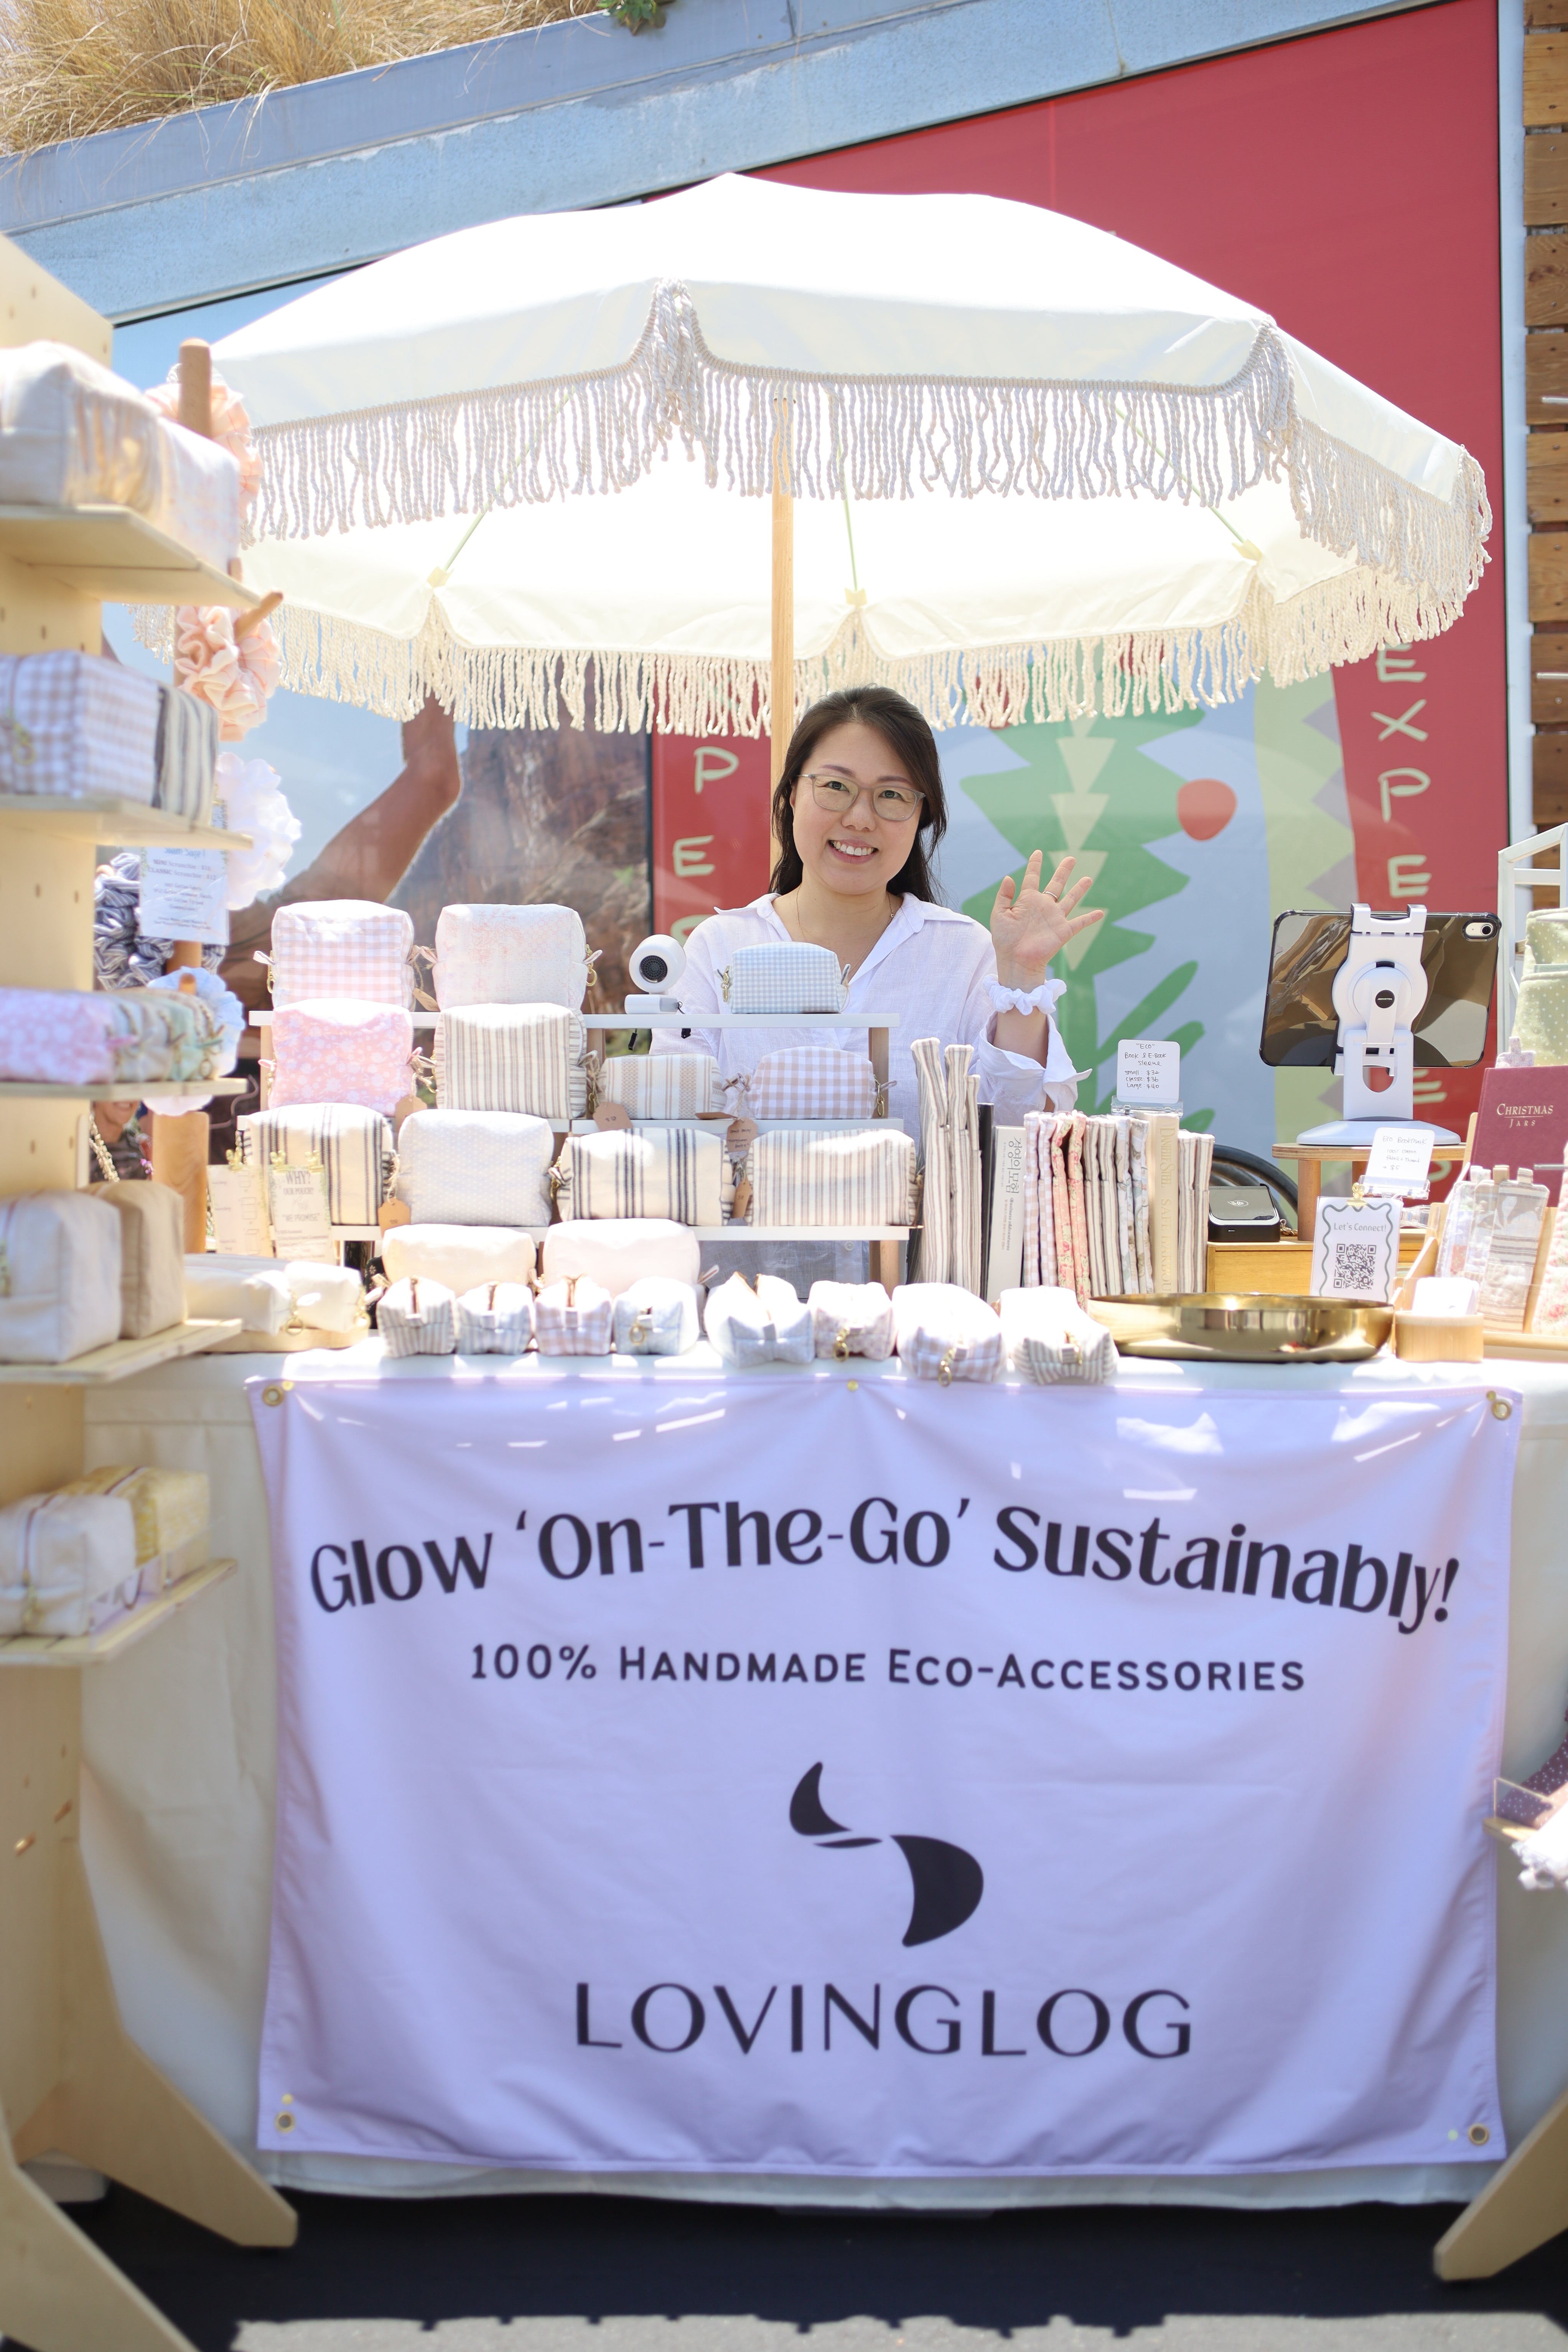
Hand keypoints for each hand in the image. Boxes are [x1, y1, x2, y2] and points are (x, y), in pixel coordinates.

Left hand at [990, 852, 1104, 987]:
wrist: (1016, 961)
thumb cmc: (1005, 940)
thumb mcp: (999, 914)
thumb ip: (1004, 896)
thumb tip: (1009, 877)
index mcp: (1027, 900)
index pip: (1032, 878)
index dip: (1035, 865)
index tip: (1038, 852)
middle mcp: (1043, 907)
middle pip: (1056, 884)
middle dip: (1063, 871)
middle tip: (1071, 858)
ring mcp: (1054, 918)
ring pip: (1070, 899)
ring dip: (1079, 889)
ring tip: (1088, 878)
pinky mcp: (1063, 931)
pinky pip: (1080, 922)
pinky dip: (1090, 918)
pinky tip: (1101, 912)